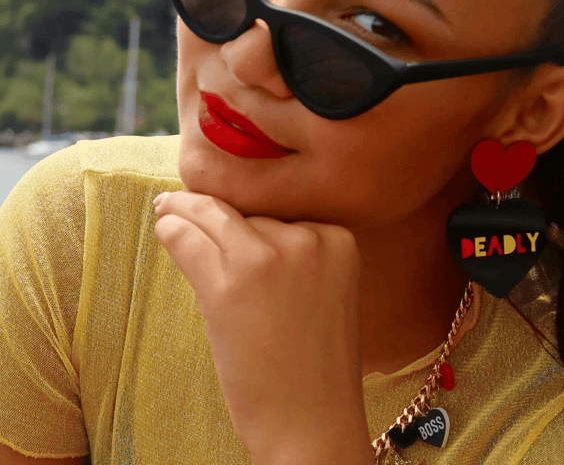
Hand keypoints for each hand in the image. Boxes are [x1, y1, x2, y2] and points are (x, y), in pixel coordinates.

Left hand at [153, 191, 374, 464]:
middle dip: (215, 212)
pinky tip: (162, 227)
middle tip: (181, 201)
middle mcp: (308, 240)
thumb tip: (236, 220)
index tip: (225, 212)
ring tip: (166, 208)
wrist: (314, 424)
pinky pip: (187, 238)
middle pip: (249, 211)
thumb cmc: (316, 364)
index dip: (248, 216)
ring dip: (184, 209)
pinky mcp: (229, 285)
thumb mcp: (325, 291)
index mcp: (339, 239)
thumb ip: (296, 254)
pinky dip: (170, 230)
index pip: (281, 211)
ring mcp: (268, 259)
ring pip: (213, 214)